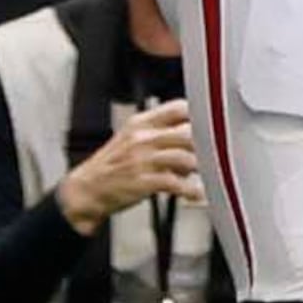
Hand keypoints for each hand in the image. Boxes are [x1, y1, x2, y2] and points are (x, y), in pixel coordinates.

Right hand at [57, 99, 202, 232]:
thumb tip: (193, 139)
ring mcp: (143, 160)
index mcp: (140, 123)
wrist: (86, 190)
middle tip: (215, 155)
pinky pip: (176, 184)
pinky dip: (190, 190)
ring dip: (199, 169)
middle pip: (187, 133)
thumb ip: (160, 135)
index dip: (199, 116)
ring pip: (185, 158)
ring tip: (205, 176)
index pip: (178, 108)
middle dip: (205, 146)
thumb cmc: (112, 167)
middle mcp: (143, 138)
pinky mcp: (143, 182)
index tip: (212, 126)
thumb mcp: (130, 140)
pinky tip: (195, 194)